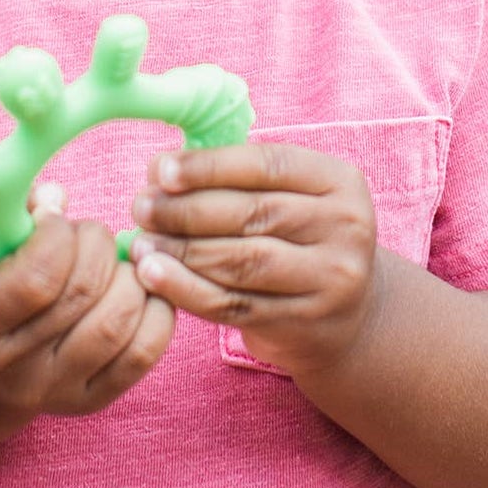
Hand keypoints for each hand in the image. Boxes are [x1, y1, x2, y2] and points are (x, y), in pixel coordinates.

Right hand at [0, 183, 176, 417]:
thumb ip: (8, 217)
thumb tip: (56, 198)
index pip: (36, 279)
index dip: (57, 236)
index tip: (54, 218)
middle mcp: (10, 369)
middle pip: (83, 293)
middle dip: (97, 245)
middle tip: (89, 234)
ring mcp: (53, 391)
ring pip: (118, 321)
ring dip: (129, 275)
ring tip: (114, 260)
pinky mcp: (90, 400)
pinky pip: (143, 352)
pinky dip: (155, 309)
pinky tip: (139, 288)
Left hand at [127, 143, 383, 377]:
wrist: (347, 316)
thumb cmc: (298, 240)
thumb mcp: (291, 199)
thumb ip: (238, 180)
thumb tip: (160, 171)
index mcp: (340, 183)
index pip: (268, 165)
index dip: (209, 167)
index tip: (160, 171)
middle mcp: (344, 228)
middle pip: (252, 213)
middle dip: (186, 210)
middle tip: (141, 207)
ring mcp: (330, 279)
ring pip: (241, 261)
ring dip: (181, 251)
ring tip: (140, 243)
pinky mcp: (304, 322)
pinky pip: (234, 305)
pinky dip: (187, 290)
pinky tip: (153, 276)